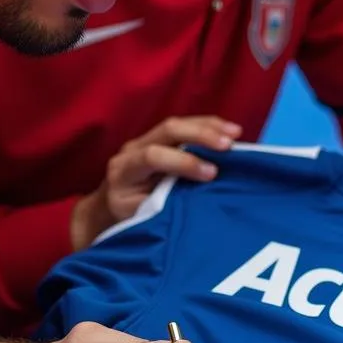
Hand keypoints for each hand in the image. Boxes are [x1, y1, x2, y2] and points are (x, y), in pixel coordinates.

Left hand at [71, 116, 240, 249]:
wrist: (107, 207)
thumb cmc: (126, 219)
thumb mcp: (140, 218)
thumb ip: (162, 204)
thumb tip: (196, 197)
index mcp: (124, 171)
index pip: (152, 156)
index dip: (183, 163)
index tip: (211, 175)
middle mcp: (132, 149)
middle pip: (166, 130)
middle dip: (199, 136)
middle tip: (228, 147)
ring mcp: (145, 139)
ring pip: (177, 123)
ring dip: (209, 127)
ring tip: (236, 134)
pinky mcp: (159, 138)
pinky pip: (185, 126)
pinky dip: (209, 127)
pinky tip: (230, 132)